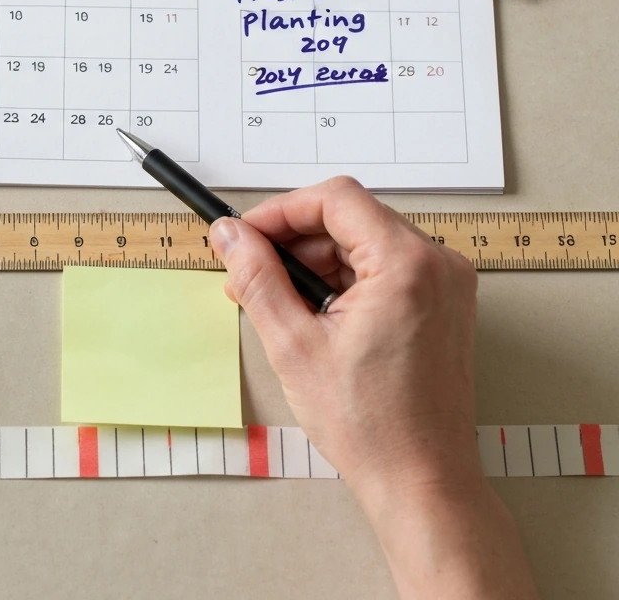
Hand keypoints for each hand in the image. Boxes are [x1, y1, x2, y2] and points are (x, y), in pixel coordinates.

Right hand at [209, 176, 477, 492]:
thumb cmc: (371, 425)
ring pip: (365, 243)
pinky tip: (312, 315)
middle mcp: (437, 265)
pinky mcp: (443, 305)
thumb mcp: (293, 344)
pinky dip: (343, 281)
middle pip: (351, 218)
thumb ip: (258, 278)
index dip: (280, 211)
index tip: (245, 236)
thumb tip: (231, 236)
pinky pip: (385, 270)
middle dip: (294, 241)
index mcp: (407, 265)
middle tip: (248, 273)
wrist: (421, 480)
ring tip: (277, 303)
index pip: (335, 199)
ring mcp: (446, 286)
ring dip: (315, 263)